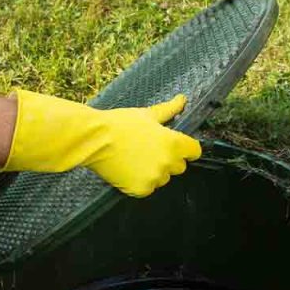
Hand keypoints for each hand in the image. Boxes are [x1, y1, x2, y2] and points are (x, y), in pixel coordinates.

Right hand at [0, 91, 201, 197]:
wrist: (94, 139)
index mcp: (174, 143)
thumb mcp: (147, 114)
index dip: (186, 148)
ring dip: (154, 171)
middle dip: (168, 159)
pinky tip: (128, 169)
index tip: (176, 147)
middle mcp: (168, 163)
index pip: (194, 151)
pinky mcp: (141, 189)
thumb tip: (182, 100)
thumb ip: (169, 110)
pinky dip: (140, 182)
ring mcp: (155, 178)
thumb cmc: (120, 124)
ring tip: (135, 159)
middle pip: (179, 167)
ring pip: (163, 178)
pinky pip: (147, 188)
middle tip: (149, 150)